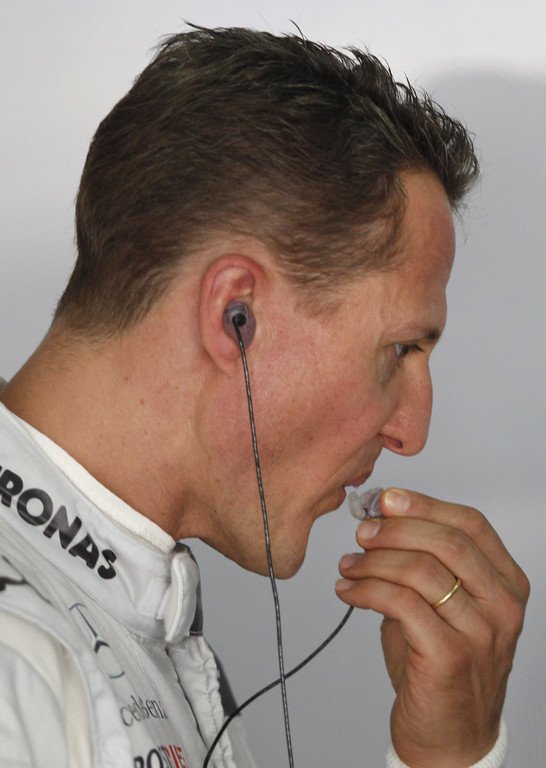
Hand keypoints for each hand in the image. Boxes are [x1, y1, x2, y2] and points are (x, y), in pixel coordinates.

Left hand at [335, 489, 528, 767]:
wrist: (449, 736)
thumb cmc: (441, 664)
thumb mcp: (442, 604)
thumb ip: (422, 562)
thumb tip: (381, 519)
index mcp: (506, 584)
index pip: (471, 524)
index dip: (425, 504)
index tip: (387, 500)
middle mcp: (502, 606)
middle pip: (447, 542)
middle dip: (396, 529)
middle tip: (362, 532)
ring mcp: (480, 633)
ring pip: (421, 570)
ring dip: (374, 561)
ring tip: (348, 565)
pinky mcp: (449, 657)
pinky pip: (400, 604)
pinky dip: (366, 590)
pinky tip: (348, 591)